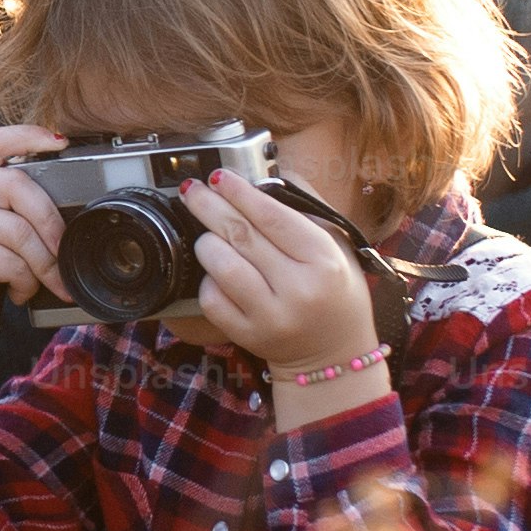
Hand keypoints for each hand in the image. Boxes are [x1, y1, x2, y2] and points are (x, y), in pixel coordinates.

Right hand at [0, 127, 67, 408]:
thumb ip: (4, 201)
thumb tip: (64, 199)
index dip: (30, 136)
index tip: (61, 142)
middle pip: (19, 186)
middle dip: (51, 222)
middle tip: (66, 250)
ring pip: (21, 232)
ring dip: (45, 264)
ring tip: (48, 281)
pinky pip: (14, 262)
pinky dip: (27, 283)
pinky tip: (19, 292)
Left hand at [177, 170, 379, 374]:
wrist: (334, 354)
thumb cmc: (335, 291)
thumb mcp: (337, 247)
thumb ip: (305, 210)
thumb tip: (263, 180)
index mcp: (325, 262)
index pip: (273, 217)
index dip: (241, 193)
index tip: (220, 176)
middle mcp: (299, 290)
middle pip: (241, 236)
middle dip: (209, 206)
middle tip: (193, 190)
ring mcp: (271, 316)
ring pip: (221, 265)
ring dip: (206, 242)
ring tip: (207, 234)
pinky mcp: (248, 336)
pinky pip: (211, 299)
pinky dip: (208, 280)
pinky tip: (217, 272)